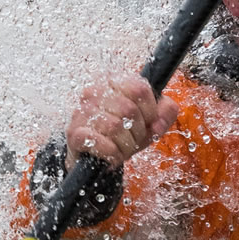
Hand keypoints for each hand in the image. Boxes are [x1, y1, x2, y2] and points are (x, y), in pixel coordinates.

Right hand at [64, 73, 179, 169]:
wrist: (94, 157)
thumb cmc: (123, 135)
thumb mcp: (149, 122)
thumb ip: (165, 114)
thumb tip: (159, 123)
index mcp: (113, 82)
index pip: (139, 88)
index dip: (150, 111)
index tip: (147, 122)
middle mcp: (94, 91)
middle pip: (129, 110)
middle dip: (138, 132)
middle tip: (132, 140)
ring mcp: (81, 111)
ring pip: (116, 127)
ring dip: (126, 146)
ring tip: (121, 149)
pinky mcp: (74, 133)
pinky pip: (100, 142)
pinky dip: (112, 153)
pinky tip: (111, 155)